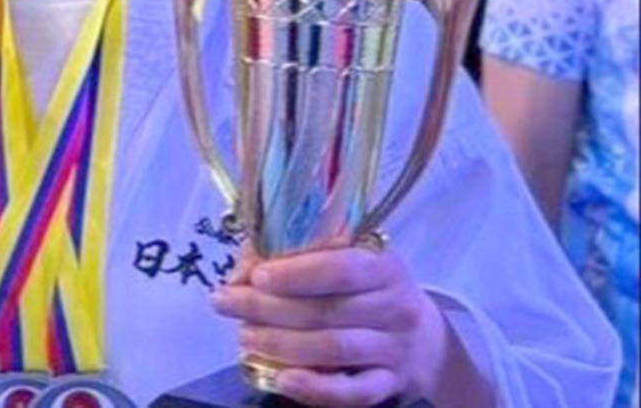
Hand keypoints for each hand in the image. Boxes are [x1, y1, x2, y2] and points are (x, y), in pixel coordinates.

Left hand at [210, 244, 451, 406]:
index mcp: (382, 265)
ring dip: (282, 344)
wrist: (423, 336)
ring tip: (244, 337)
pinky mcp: (391, 384)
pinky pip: (354, 392)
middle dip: (267, 308)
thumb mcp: (341, 257)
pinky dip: (316, 388)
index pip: (341, 268)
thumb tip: (241, 274)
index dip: (296, 273)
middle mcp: (395, 306)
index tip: (256, 276)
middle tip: (224, 303)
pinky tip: (282, 379)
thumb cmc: (366, 286)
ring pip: (334, 349)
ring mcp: (394, 349)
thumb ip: (291, 255)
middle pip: (327, 311)